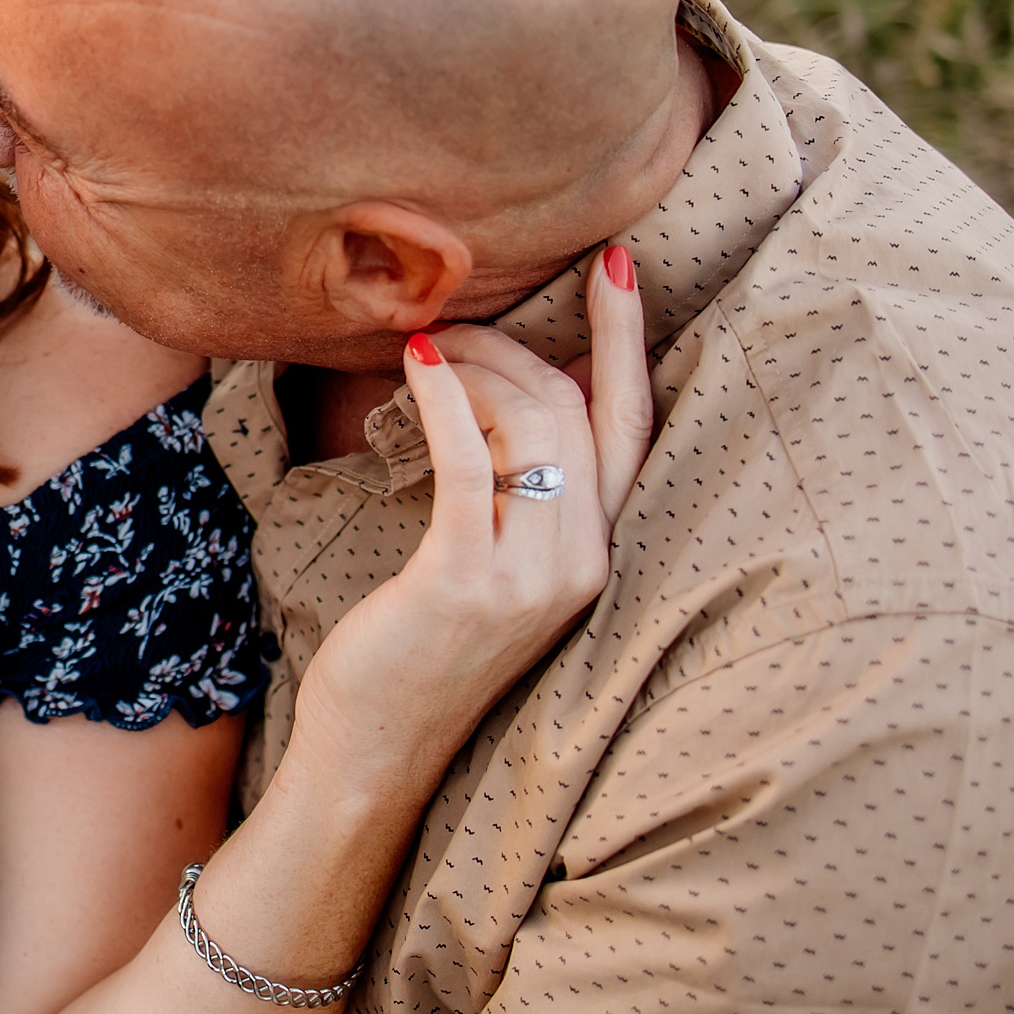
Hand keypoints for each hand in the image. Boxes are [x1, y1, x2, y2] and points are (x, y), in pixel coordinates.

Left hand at [284, 246, 652, 789]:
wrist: (378, 749)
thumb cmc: (422, 647)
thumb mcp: (491, 564)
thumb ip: (518, 491)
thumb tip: (510, 390)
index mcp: (597, 555)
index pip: (635, 428)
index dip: (629, 342)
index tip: (620, 263)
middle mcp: (581, 564)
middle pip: (580, 412)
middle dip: (523, 346)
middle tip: (463, 322)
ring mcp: (529, 577)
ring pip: (532, 426)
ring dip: (479, 368)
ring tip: (430, 351)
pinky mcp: (466, 580)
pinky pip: (469, 462)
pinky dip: (445, 398)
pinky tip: (418, 362)